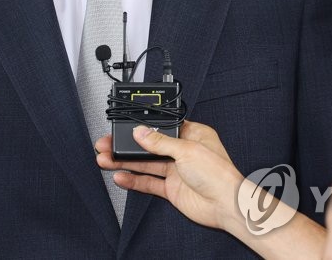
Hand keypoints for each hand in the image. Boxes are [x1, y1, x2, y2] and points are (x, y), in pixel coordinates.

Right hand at [95, 121, 243, 231]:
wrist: (225, 205)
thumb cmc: (219, 173)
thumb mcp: (186, 149)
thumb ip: (159, 142)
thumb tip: (140, 133)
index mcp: (192, 134)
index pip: (162, 127)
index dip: (143, 127)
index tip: (125, 128)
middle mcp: (183, 152)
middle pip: (150, 146)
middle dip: (128, 146)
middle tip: (108, 144)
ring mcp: (176, 171)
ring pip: (145, 164)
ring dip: (126, 162)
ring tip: (105, 159)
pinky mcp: (171, 189)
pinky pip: (148, 183)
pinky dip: (133, 180)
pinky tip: (120, 177)